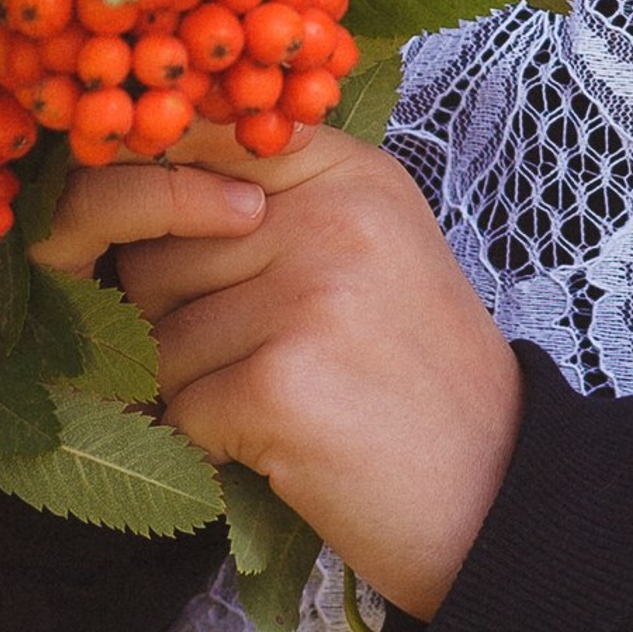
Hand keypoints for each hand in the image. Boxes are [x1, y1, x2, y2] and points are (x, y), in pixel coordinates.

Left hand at [34, 131, 522, 620]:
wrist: (495, 493)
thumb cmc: (414, 377)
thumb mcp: (370, 250)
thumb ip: (274, 203)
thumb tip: (138, 173)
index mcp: (350, 175)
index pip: (203, 137)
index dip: (154, 190)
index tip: (157, 244)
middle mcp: (332, 218)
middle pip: (158, 249)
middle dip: (175, 317)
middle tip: (262, 358)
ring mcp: (309, 295)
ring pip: (157, 335)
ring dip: (195, 390)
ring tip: (284, 404)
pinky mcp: (280, 381)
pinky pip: (178, 406)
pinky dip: (213, 444)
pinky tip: (284, 448)